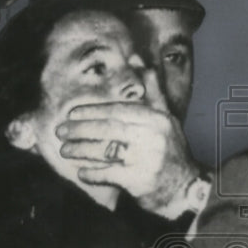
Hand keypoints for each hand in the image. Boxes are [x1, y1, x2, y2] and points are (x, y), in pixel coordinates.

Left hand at [55, 74, 199, 215]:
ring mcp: (147, 159)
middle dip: (81, 129)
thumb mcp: (167, 118)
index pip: (119, 111)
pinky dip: (94, 173)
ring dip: (82, 150)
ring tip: (65, 150)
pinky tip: (81, 173)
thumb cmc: (172, 151)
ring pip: (107, 150)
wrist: (186, 188)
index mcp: (157, 119)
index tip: (72, 114)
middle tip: (61, 131)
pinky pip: (110, 174)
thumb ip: (152, 90)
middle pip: (110, 128)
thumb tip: (138, 59)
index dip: (93, 111)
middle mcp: (153, 136)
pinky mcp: (140, 181)